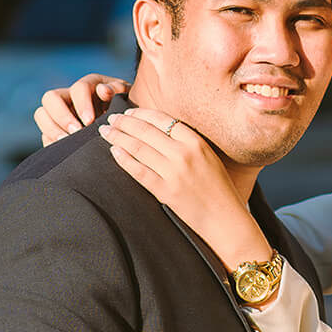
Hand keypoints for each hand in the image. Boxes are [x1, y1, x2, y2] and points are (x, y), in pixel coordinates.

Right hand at [34, 74, 130, 145]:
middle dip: (61, 116)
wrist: (123, 130)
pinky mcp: (54, 132)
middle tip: (76, 133)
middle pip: (50, 98)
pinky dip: (51, 143)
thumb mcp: (126, 98)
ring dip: (52, 129)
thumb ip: (117, 91)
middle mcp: (69, 97)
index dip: (82, 103)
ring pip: (41, 115)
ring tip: (68, 144)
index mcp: (88, 86)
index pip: (78, 88)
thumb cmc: (126, 111)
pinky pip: (44, 135)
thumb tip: (103, 90)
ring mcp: (59, 115)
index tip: (90, 121)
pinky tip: (65, 152)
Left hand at [99, 107, 270, 270]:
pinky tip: (114, 151)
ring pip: (138, 148)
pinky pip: (139, 171)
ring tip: (106, 132)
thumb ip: (187, 143)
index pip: (162, 119)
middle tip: (111, 119)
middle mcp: (184, 154)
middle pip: (146, 131)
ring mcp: (174, 173)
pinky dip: (124, 159)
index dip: (141, 113)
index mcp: (196, 142)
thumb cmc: (218, 188)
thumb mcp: (208, 157)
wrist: (226, 220)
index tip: (128, 112)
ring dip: (118, 137)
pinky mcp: (166, 191)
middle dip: (124, 122)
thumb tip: (158, 130)